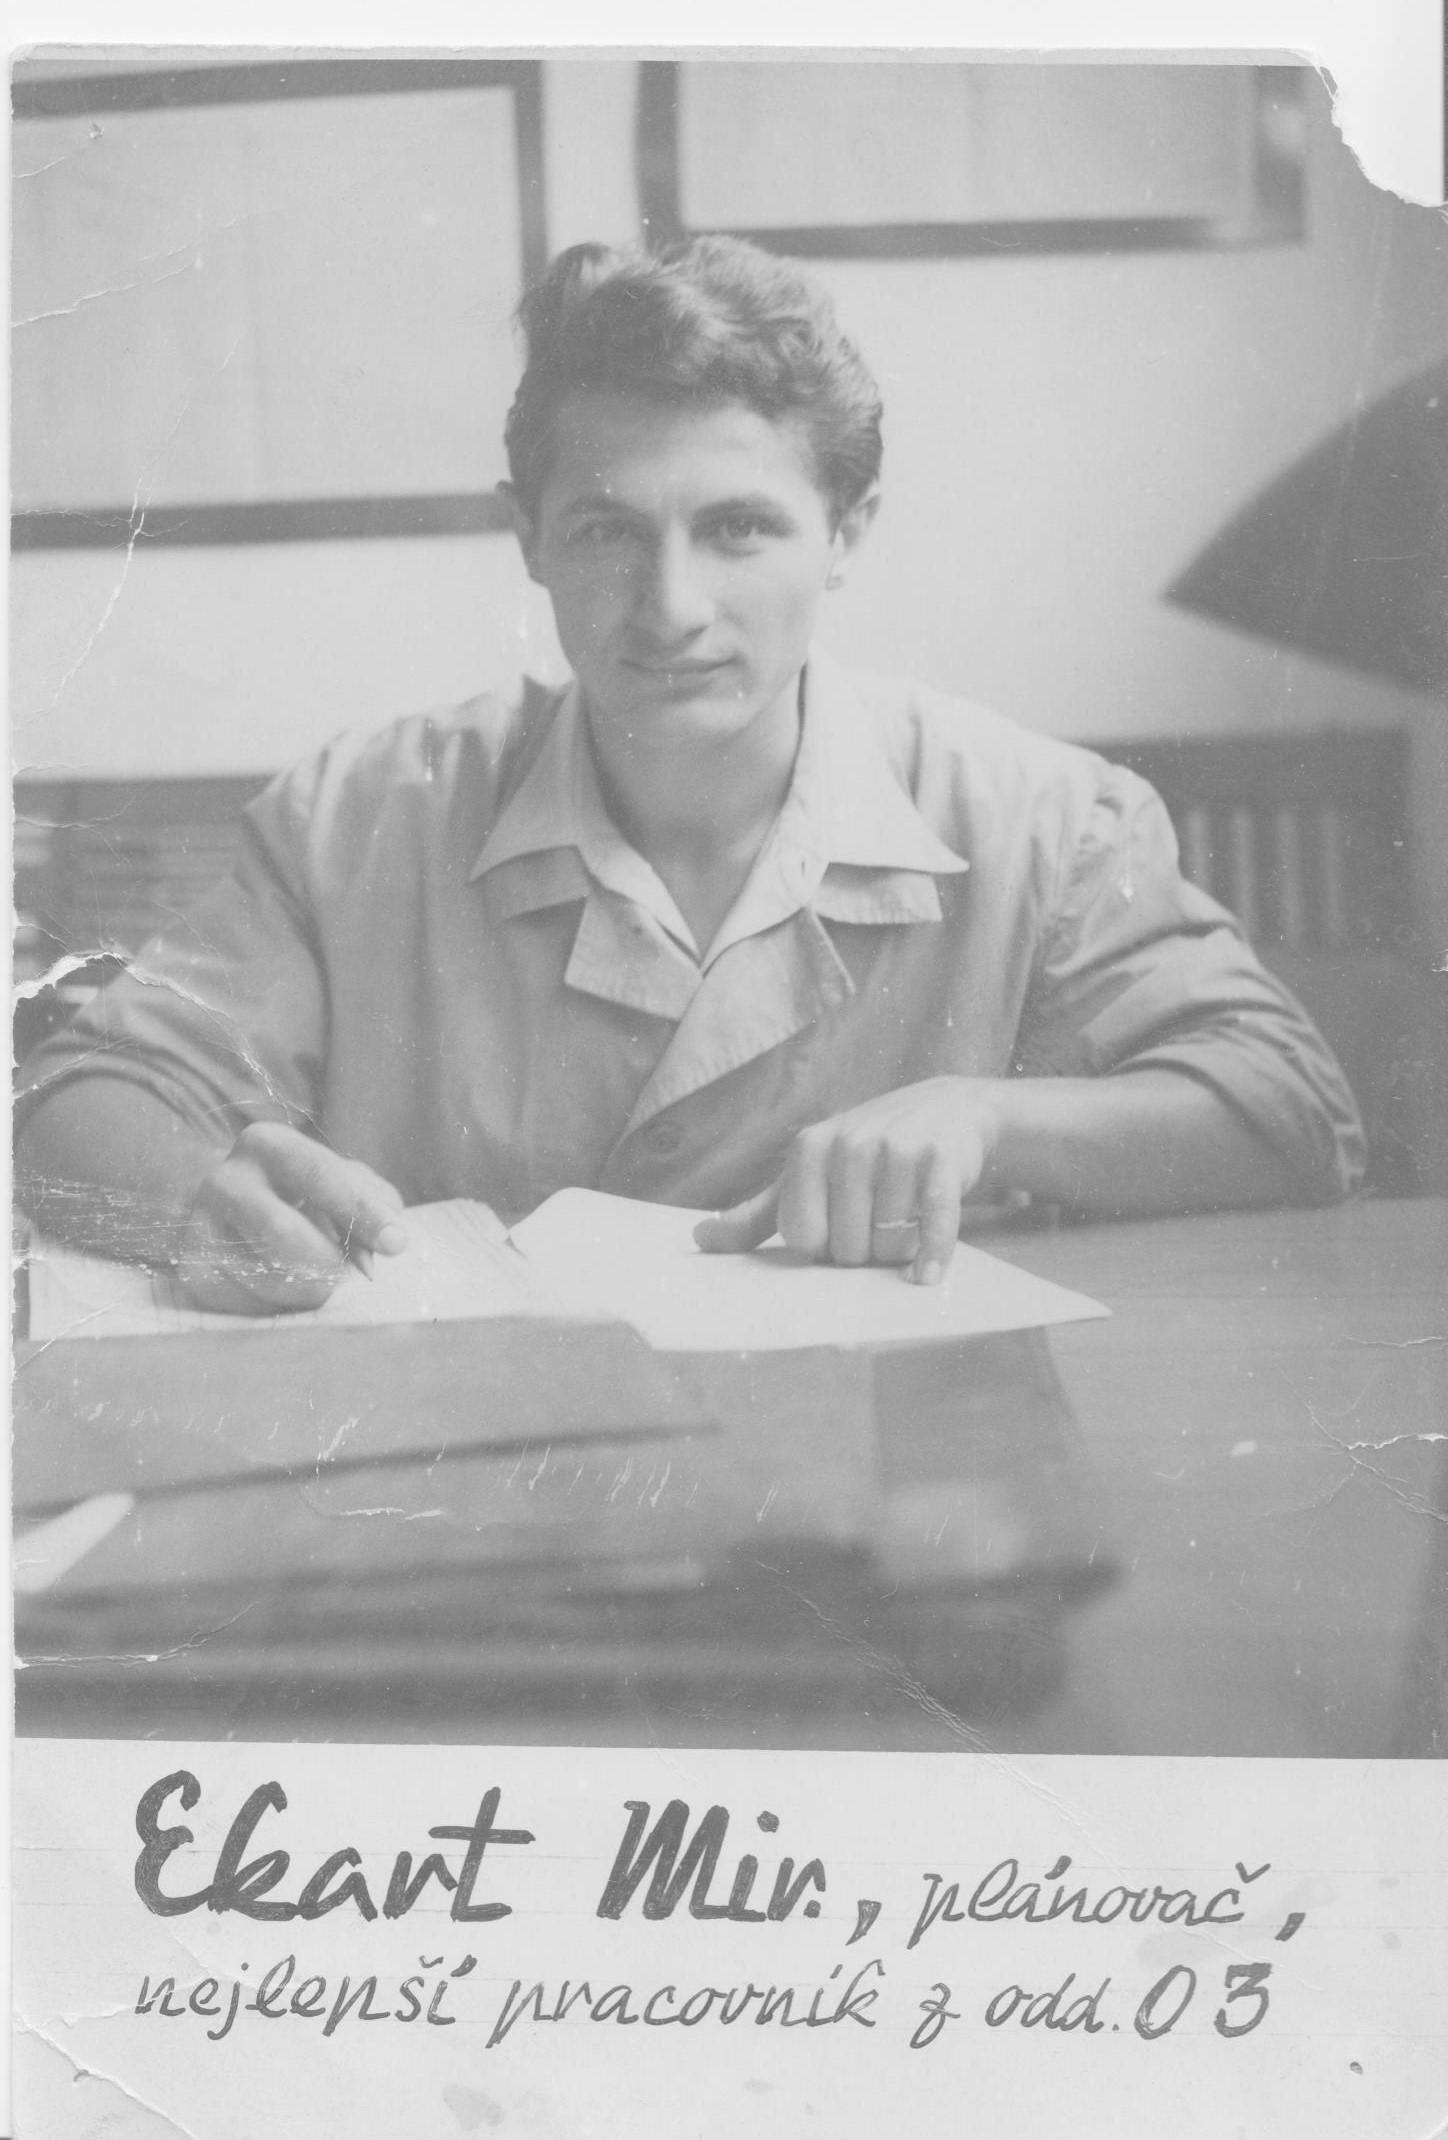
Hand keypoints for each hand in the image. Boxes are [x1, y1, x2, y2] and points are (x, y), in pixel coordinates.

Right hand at [173, 1122, 407, 1313]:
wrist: (214, 1203)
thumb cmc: (296, 1189)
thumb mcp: (335, 1176)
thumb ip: (371, 1198)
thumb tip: (388, 1240)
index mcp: (268, 1145)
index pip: (319, 1176)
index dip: (360, 1211)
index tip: (397, 1243)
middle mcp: (225, 1181)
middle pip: (285, 1234)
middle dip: (330, 1262)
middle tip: (354, 1273)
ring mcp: (200, 1229)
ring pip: (272, 1279)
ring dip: (313, 1288)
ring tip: (317, 1274)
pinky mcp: (193, 1273)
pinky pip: (255, 1307)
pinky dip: (286, 1305)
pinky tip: (285, 1285)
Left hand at [694, 1077, 998, 1284]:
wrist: (947, 1111)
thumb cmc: (867, 1154)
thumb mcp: (810, 1175)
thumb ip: (758, 1213)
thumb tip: (699, 1238)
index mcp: (809, 1148)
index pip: (805, 1239)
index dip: (825, 1247)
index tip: (838, 1228)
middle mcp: (850, 1144)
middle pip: (848, 1248)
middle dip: (864, 1252)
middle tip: (876, 1226)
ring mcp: (896, 1150)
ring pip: (889, 1245)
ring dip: (899, 1252)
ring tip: (905, 1222)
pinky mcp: (940, 1161)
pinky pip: (935, 1226)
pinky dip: (933, 1257)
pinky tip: (928, 1275)